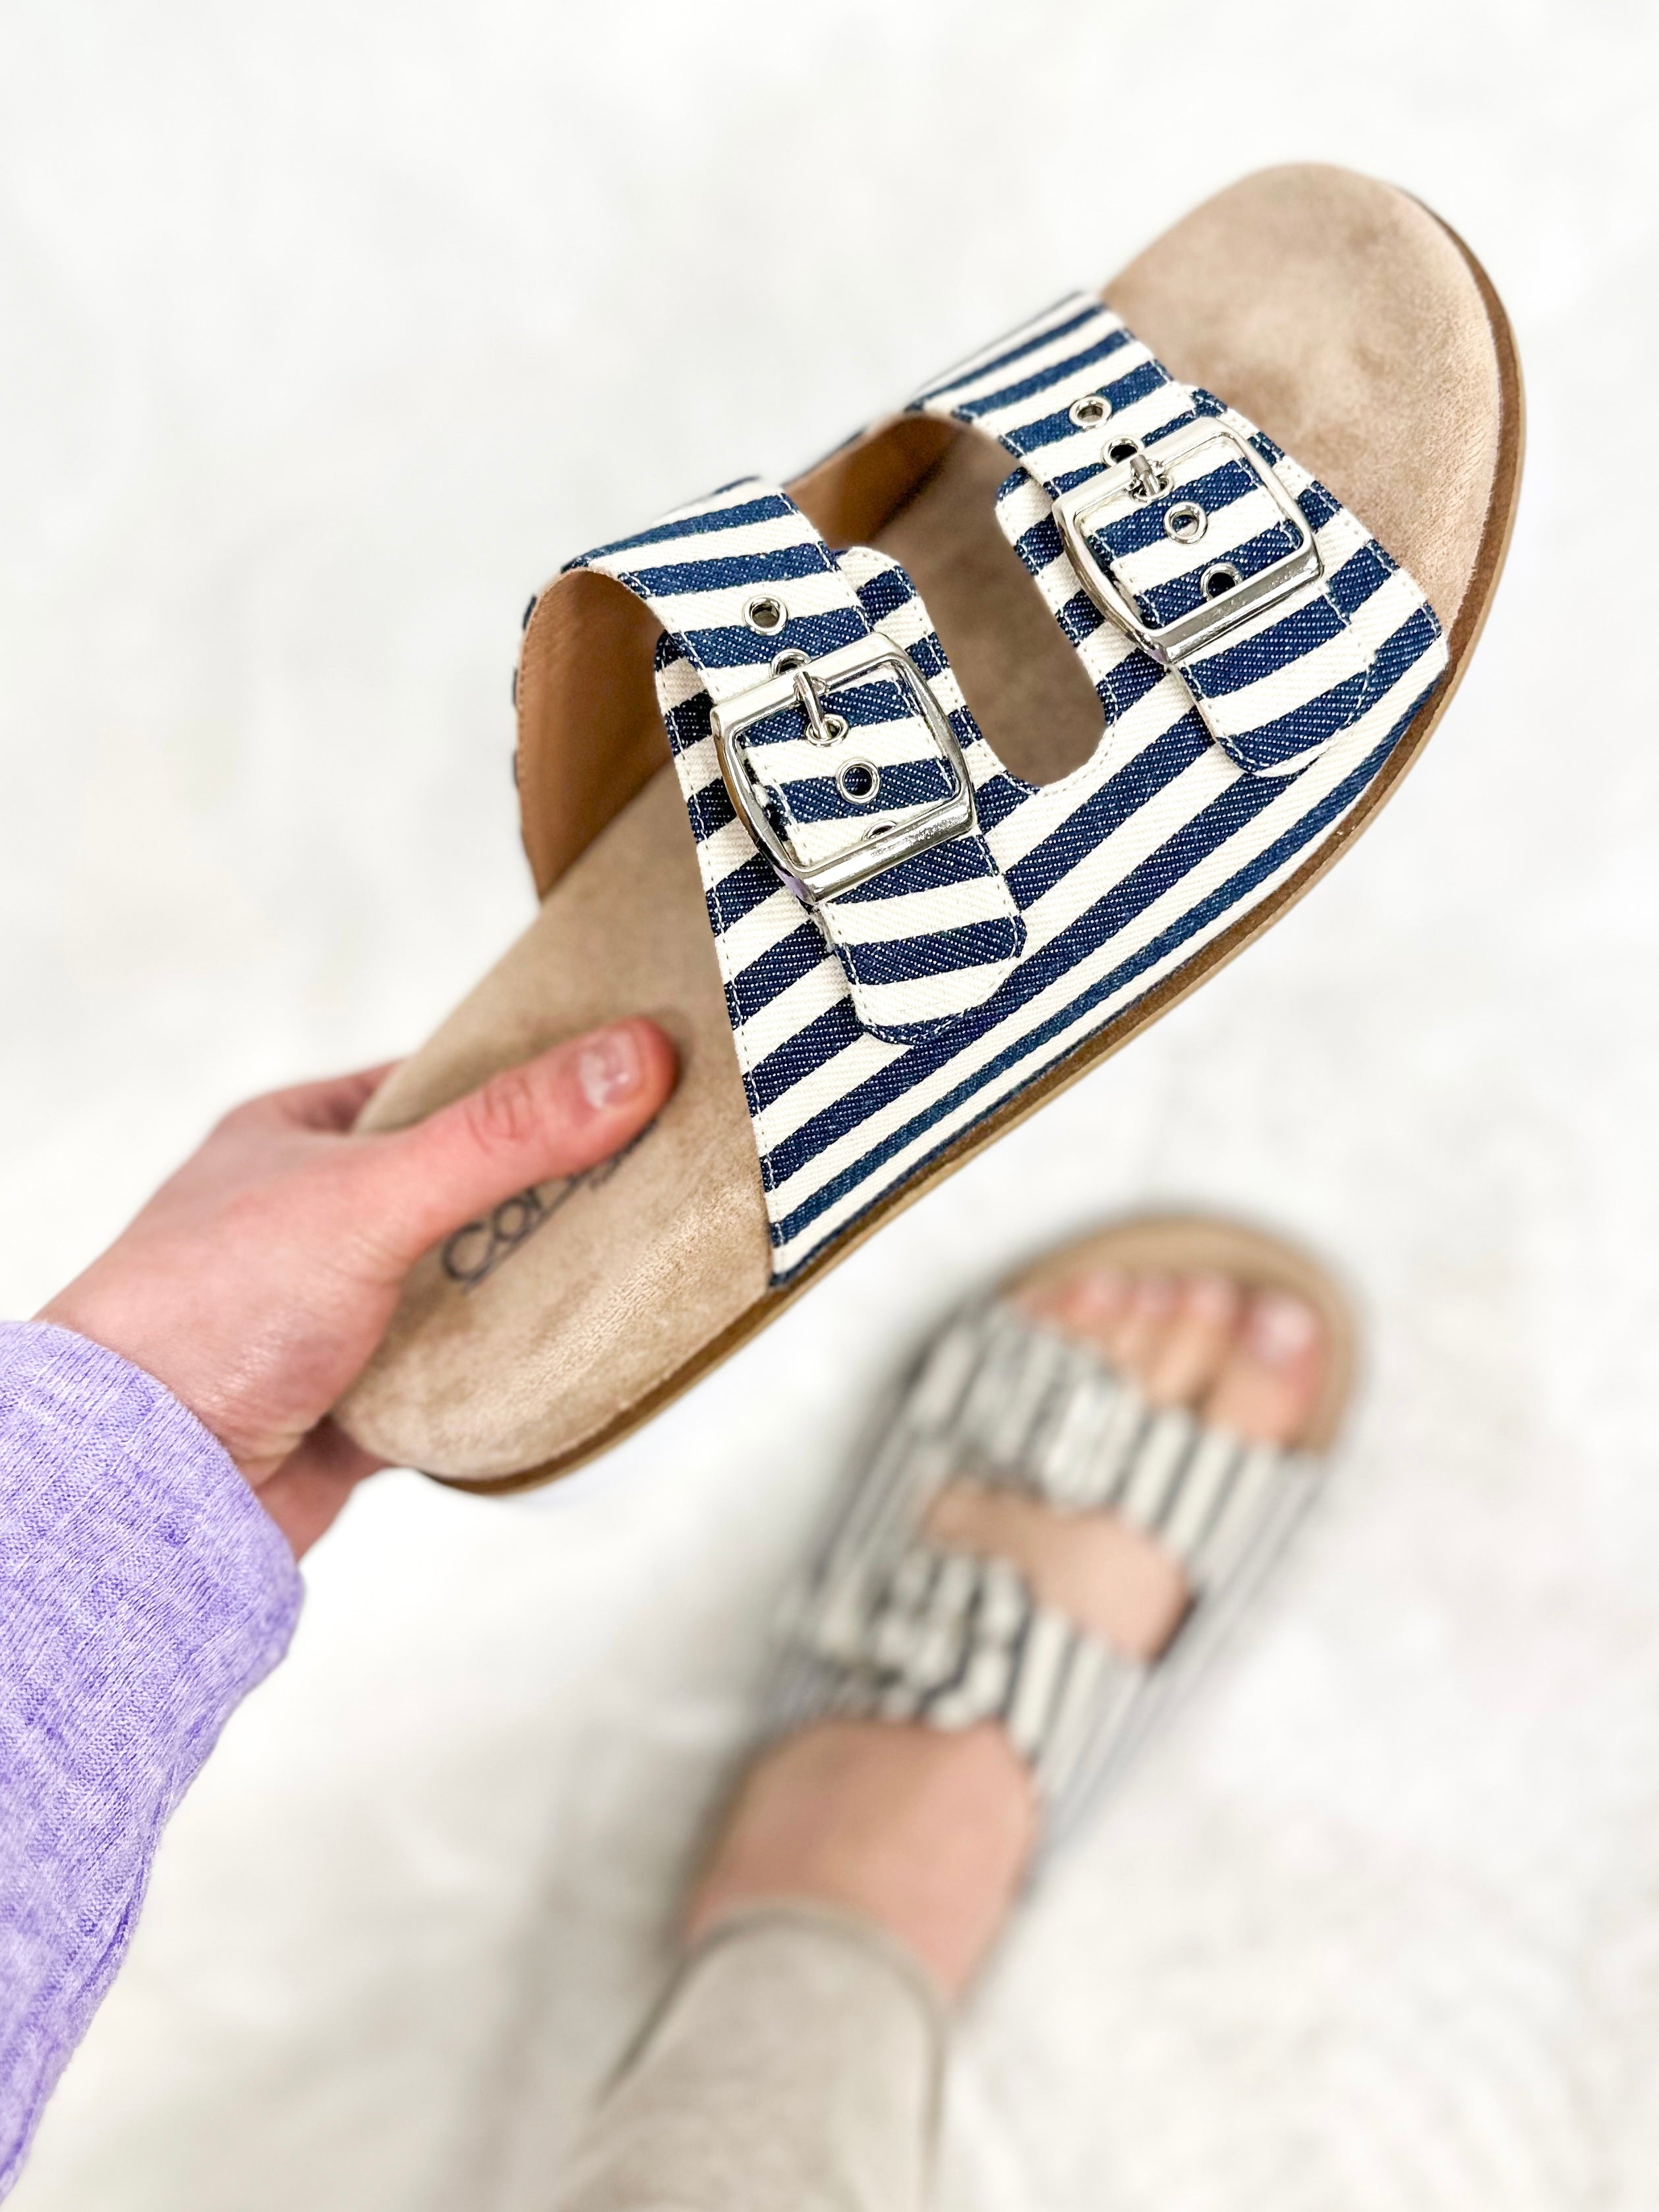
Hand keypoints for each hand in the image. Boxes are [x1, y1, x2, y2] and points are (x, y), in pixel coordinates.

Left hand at [38, 1018, 676, 1556]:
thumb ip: (504, 1133)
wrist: (137, 1490)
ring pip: (475, 1286)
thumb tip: (630, 1058)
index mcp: (300, 1135)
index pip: (440, 1082)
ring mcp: (344, 1315)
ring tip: (645, 1260)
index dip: (533, 1077)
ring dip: (541, 1287)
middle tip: (662, 1176)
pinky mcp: (365, 1403)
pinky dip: (514, 1373)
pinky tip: (582, 1355)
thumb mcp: (370, 1194)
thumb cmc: (208, 1312)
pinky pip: (466, 1377)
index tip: (631, 1074)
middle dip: (557, 1193)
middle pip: (474, 1188)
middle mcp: (320, 1218)